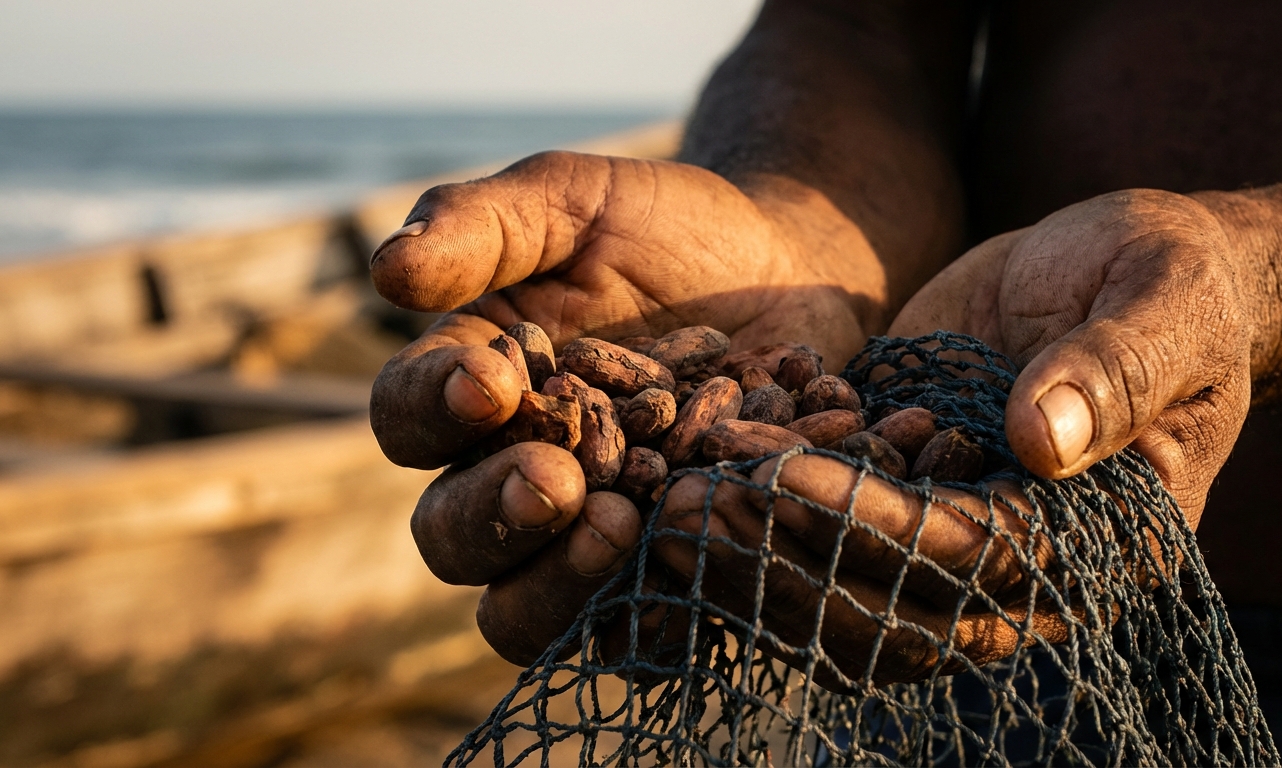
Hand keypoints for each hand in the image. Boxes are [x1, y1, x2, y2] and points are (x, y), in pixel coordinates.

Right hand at [371, 151, 888, 664]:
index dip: (430, 410)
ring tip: (619, 527)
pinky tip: (693, 571)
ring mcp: (582, 535)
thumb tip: (386, 270)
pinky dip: (652, 613)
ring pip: (518, 611)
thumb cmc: (669, 231)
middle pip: (449, 536)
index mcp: (469, 385)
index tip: (490, 384)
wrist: (787, 276)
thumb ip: (484, 225)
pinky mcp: (659, 570)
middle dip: (492, 516)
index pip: (408, 418)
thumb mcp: (577, 201)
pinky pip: (631, 629)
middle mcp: (507, 472)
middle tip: (555, 481)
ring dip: (554, 584)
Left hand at [634, 189, 1258, 686]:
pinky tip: (672, 482)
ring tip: (659, 505)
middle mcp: (1012, 574)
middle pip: (884, 604)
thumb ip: (1117, 367)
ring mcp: (946, 547)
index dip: (874, 527)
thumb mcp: (1165, 302)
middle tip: (684, 510)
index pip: (969, 559)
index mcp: (1092, 547)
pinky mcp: (896, 506)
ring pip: (833, 590)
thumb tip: (1044, 442)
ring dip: (743, 558)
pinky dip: (747, 521)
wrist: (1129, 270)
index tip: (779, 477)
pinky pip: (815, 537)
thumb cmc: (1171, 283)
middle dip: (778, 561)